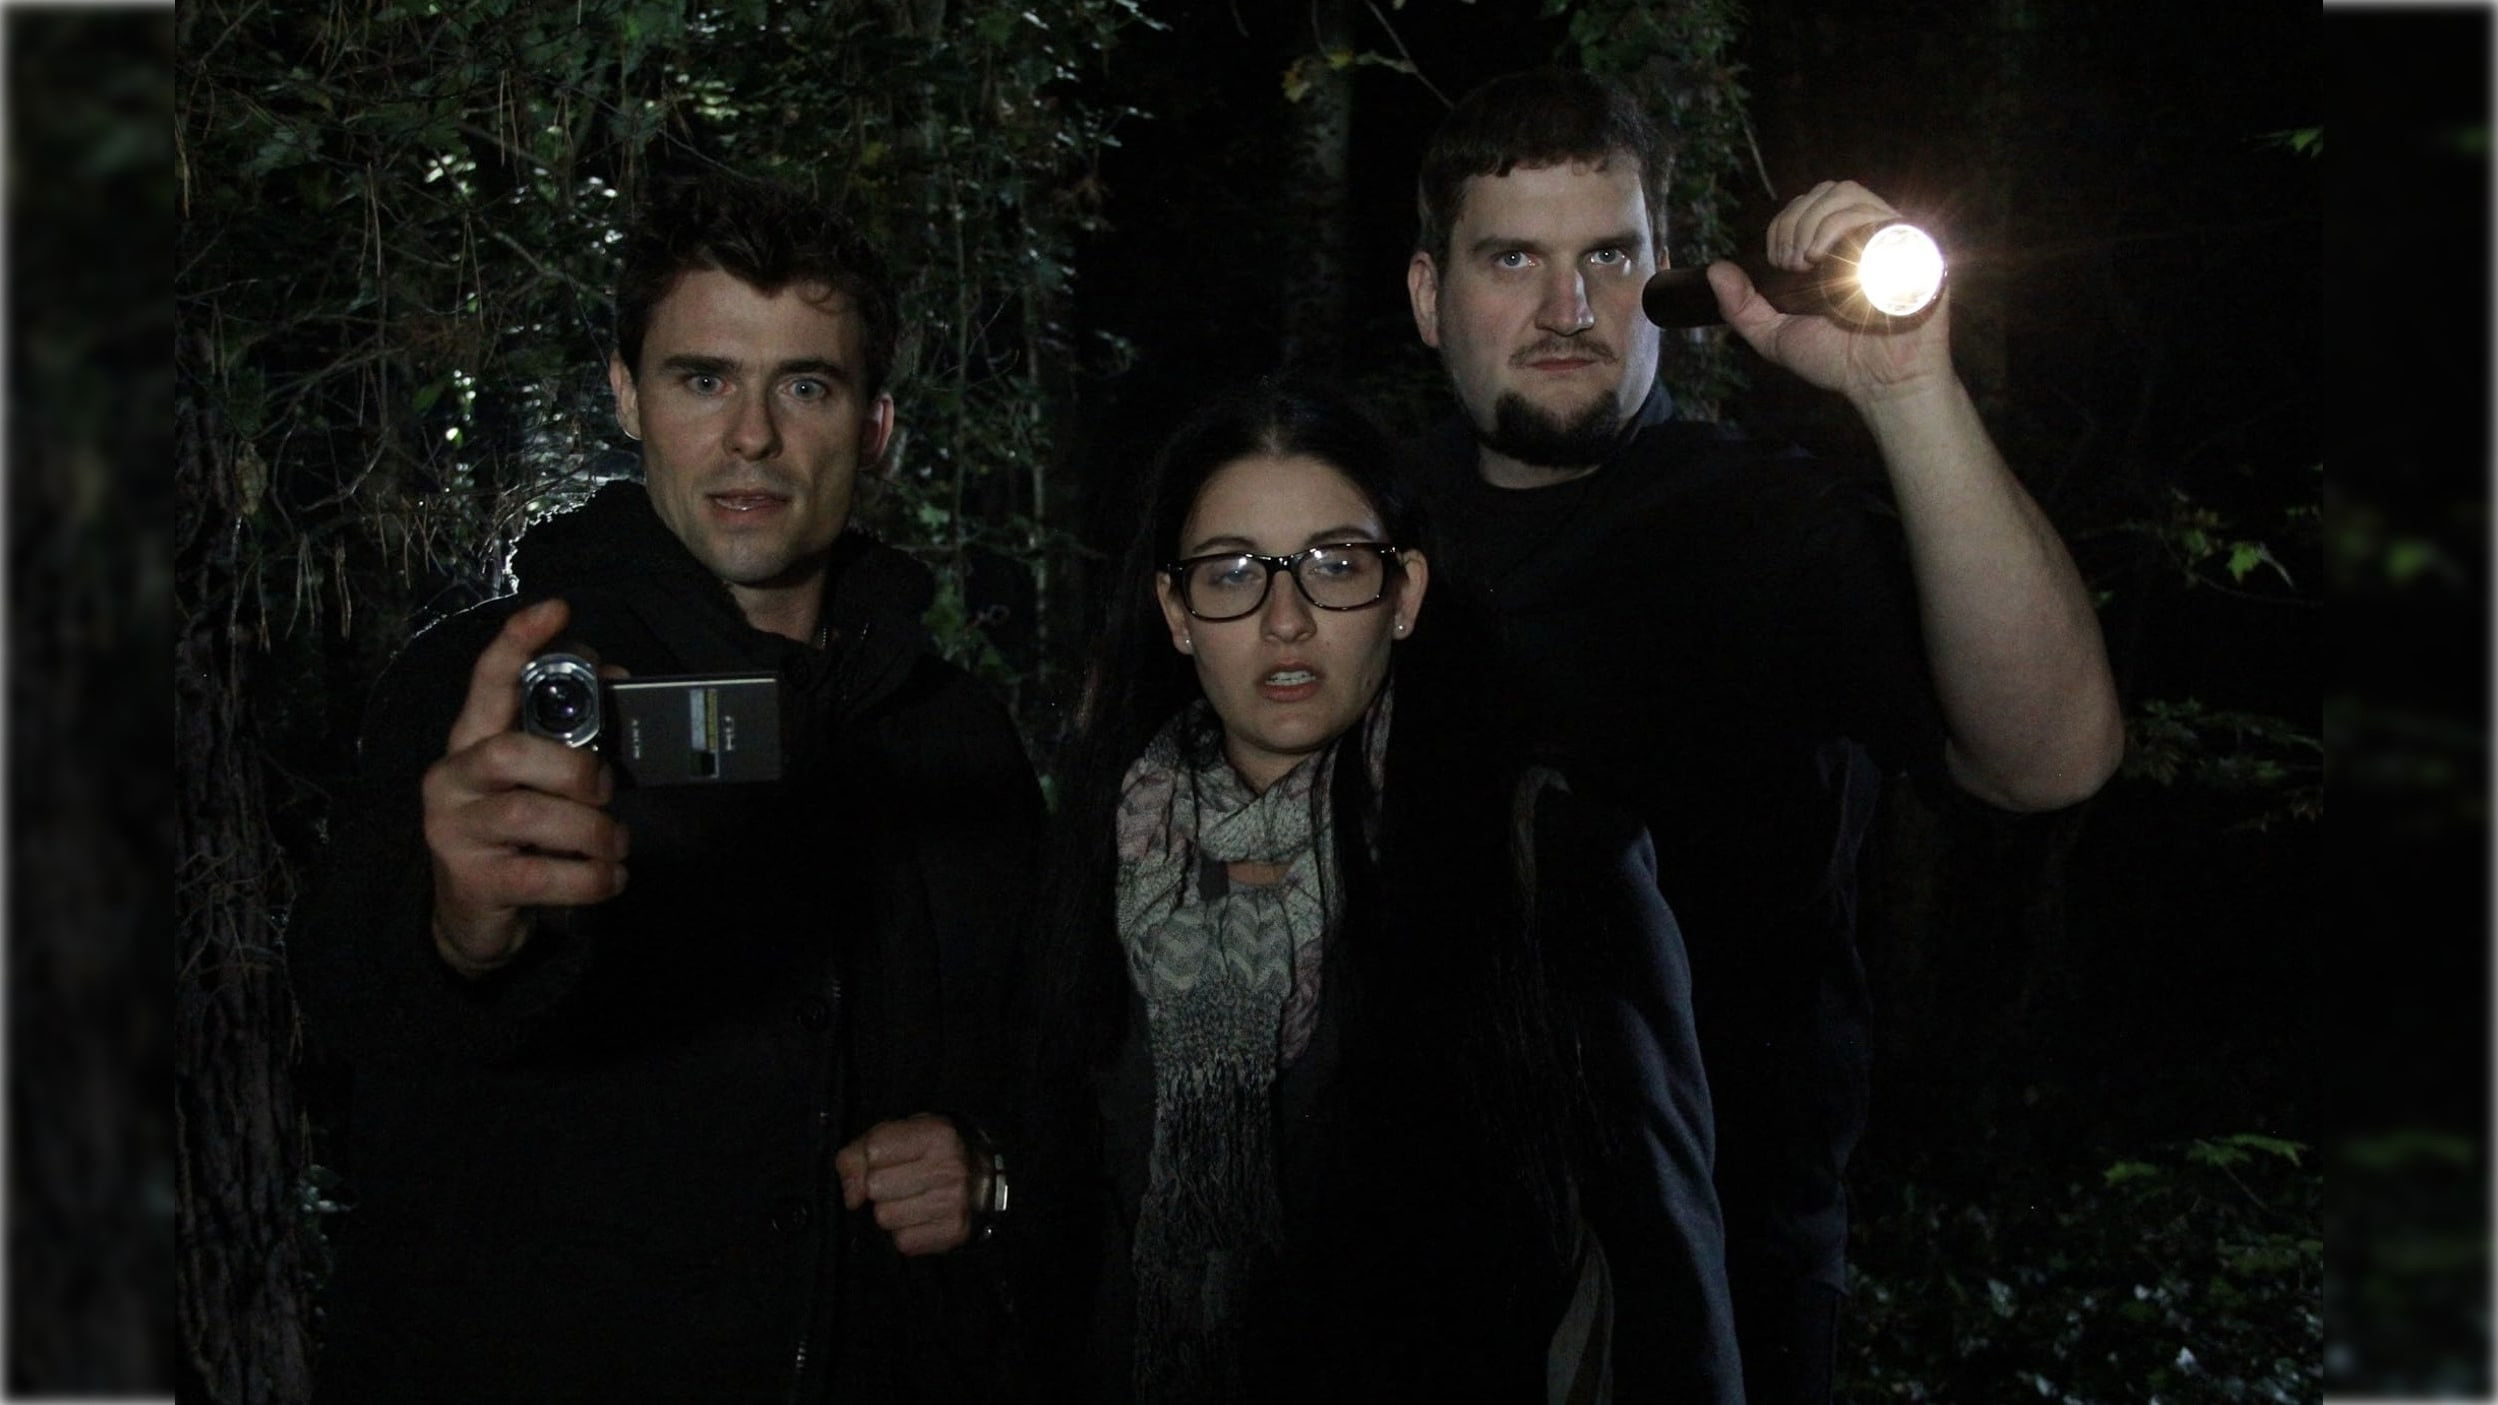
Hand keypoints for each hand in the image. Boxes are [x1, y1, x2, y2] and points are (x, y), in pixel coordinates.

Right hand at [421, 597, 629, 975]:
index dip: (517, 643)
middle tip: (604, 792)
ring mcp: (455, 831)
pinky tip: (611, 877)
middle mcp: (451, 779)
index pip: (487, 682)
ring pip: (531, 815)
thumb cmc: (517, 833)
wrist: (471, 914)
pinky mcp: (474, 882)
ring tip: (616, 845)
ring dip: (594, 831)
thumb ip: (571, 732)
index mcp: (471, 742)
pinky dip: (592, 877)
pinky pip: (544, 875)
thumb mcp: (540, 779)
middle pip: (510, 752)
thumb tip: (617, 676)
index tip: (556, 609)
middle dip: (575, 768)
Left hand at [835, 1114, 986, 1256]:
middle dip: (880, 1187)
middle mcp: (949, 1168)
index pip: (873, 1151)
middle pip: (875, 1188)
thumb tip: (851, 1197)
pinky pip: (903, 1242)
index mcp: (936, 1135)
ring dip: (891, 1212)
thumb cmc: (933, 1152)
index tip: (890, 1159)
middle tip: (902, 1181)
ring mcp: (954, 1203)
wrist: (985, 1176)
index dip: (873, 1158)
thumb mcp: (900, 1134)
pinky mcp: (953, 1232)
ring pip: (886, 1218)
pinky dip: (906, 1233)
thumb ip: (860, 1153)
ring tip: (912, 1199)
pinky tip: (922, 1218)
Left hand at [1708, 179, 1956, 404]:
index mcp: (1835, 248)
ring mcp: (1888, 237)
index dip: (1782, 224)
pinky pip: (1880, 213)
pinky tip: (1826, 258)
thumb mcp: (1776, 335)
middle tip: (1789, 264)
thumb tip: (1715, 270)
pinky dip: (1845, 225)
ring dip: (1815, 221)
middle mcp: (1862, 235)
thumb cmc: (1837, 359)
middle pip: (1825, 192)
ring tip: (1807, 260)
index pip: (1805, 206)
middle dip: (1794, 221)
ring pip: (1848, 194)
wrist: (1883, 382)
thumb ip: (1742, 307)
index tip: (1777, 263)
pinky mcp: (1914, 245)